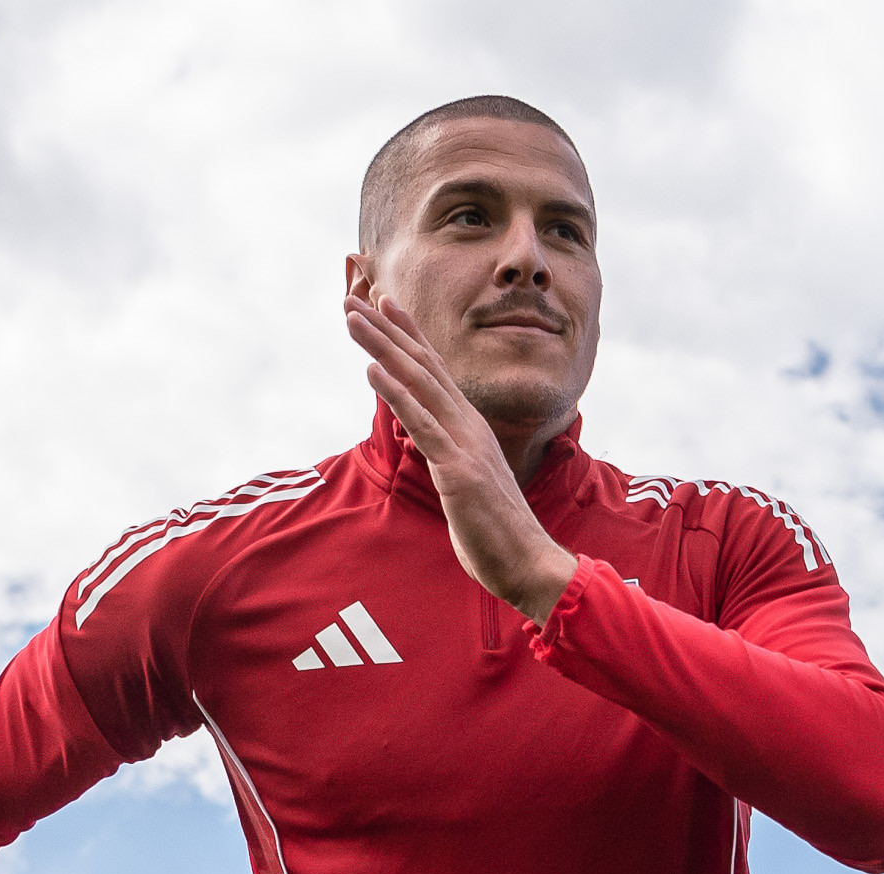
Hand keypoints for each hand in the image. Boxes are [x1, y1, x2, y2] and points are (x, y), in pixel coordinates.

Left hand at [341, 285, 578, 625]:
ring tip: (353, 318)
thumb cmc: (498, 535)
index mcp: (471, 430)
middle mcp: (469, 428)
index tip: (385, 305)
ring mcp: (464, 446)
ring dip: (382, 348)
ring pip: (418, 385)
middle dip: (387, 330)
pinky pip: (422, 426)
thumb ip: (452, 464)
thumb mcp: (469, 489)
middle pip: (423, 367)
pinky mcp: (458, 471)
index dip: (409, 336)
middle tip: (355, 298)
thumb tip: (438, 457)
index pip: (435, 372)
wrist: (530, 564)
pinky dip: (396, 395)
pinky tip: (373, 370)